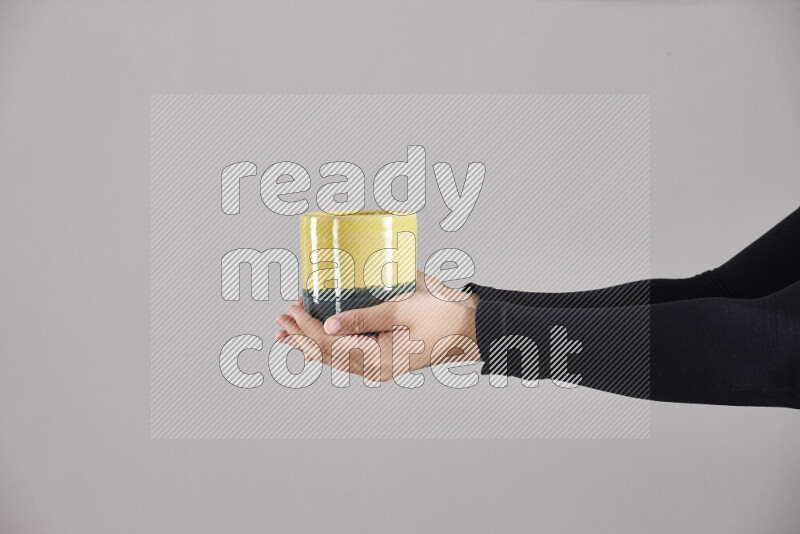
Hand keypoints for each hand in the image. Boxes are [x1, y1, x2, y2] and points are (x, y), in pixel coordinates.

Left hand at [275, 271, 480, 381]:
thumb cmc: (443, 314)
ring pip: (336, 356)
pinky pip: (349, 354)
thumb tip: (328, 326)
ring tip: (288, 332)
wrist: (472, 326)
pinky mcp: (386, 356)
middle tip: (279, 319)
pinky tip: (318, 342)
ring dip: (311, 342)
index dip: (306, 327)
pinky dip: (329, 346)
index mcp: (379, 359)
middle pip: (328, 354)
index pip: (330, 344)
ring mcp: (381, 365)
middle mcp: (376, 368)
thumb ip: (364, 316)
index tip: (291, 309)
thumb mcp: (401, 309)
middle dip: (301, 336)